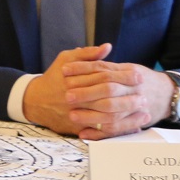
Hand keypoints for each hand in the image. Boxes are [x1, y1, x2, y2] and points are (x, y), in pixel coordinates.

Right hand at [22, 44, 171, 139]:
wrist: (34, 101)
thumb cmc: (53, 78)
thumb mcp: (65, 60)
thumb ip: (86, 54)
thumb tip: (107, 47)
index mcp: (74, 80)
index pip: (103, 77)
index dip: (123, 76)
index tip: (138, 74)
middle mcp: (75, 98)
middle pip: (107, 99)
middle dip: (128, 98)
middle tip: (145, 95)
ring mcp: (76, 114)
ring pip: (106, 118)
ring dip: (127, 116)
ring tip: (145, 112)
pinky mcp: (77, 128)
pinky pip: (101, 132)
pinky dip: (119, 130)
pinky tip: (133, 126)